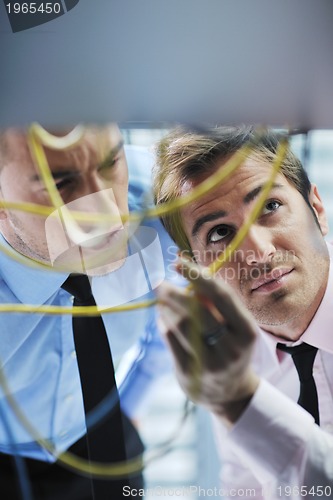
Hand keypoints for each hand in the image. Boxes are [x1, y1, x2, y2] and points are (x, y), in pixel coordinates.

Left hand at [157, 259, 259, 424]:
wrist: (230, 393)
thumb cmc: (230, 346)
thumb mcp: (234, 326)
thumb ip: (214, 301)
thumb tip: (186, 271)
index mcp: (247, 330)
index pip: (221, 295)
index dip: (198, 276)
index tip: (179, 262)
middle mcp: (231, 348)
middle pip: (196, 310)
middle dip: (174, 292)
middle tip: (159, 282)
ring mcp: (210, 363)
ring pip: (180, 325)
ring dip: (167, 308)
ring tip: (163, 301)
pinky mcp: (190, 373)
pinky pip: (170, 339)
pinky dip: (164, 323)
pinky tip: (164, 318)